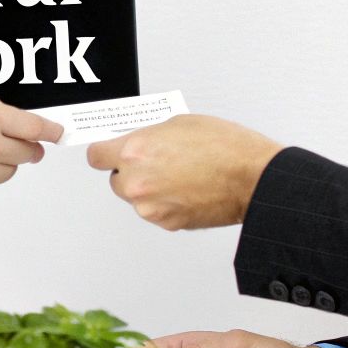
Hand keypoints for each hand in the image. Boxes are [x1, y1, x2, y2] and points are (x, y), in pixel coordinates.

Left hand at [86, 114, 281, 228]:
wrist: (252, 177)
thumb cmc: (225, 148)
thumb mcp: (178, 124)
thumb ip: (149, 135)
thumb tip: (139, 141)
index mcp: (135, 151)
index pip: (96, 156)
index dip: (104, 152)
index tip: (108, 151)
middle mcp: (138, 182)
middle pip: (115, 179)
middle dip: (130, 171)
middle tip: (155, 162)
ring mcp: (151, 206)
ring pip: (136, 198)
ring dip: (148, 189)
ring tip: (178, 175)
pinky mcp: (167, 223)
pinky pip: (156, 211)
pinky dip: (166, 203)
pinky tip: (186, 189)